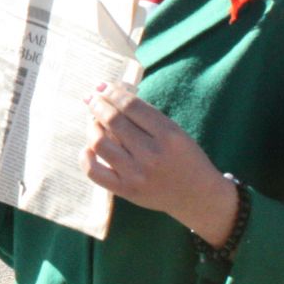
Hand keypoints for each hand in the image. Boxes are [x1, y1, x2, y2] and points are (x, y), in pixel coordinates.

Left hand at [84, 84, 236, 244]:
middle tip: (92, 98)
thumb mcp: (174, 132)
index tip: (102, 86)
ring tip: (94, 122)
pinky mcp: (126, 190)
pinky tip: (89, 148)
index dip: (112, 92)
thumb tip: (109, 93)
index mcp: (168, 135)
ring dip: (92, 127)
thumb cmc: (183, 157)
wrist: (197, 196)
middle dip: (97, 104)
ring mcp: (136, 174)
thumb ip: (145, 115)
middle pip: (113, 120)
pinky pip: (94, 171)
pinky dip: (86, 157)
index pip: (130, 105)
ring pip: (100, 143)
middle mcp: (151, 155)